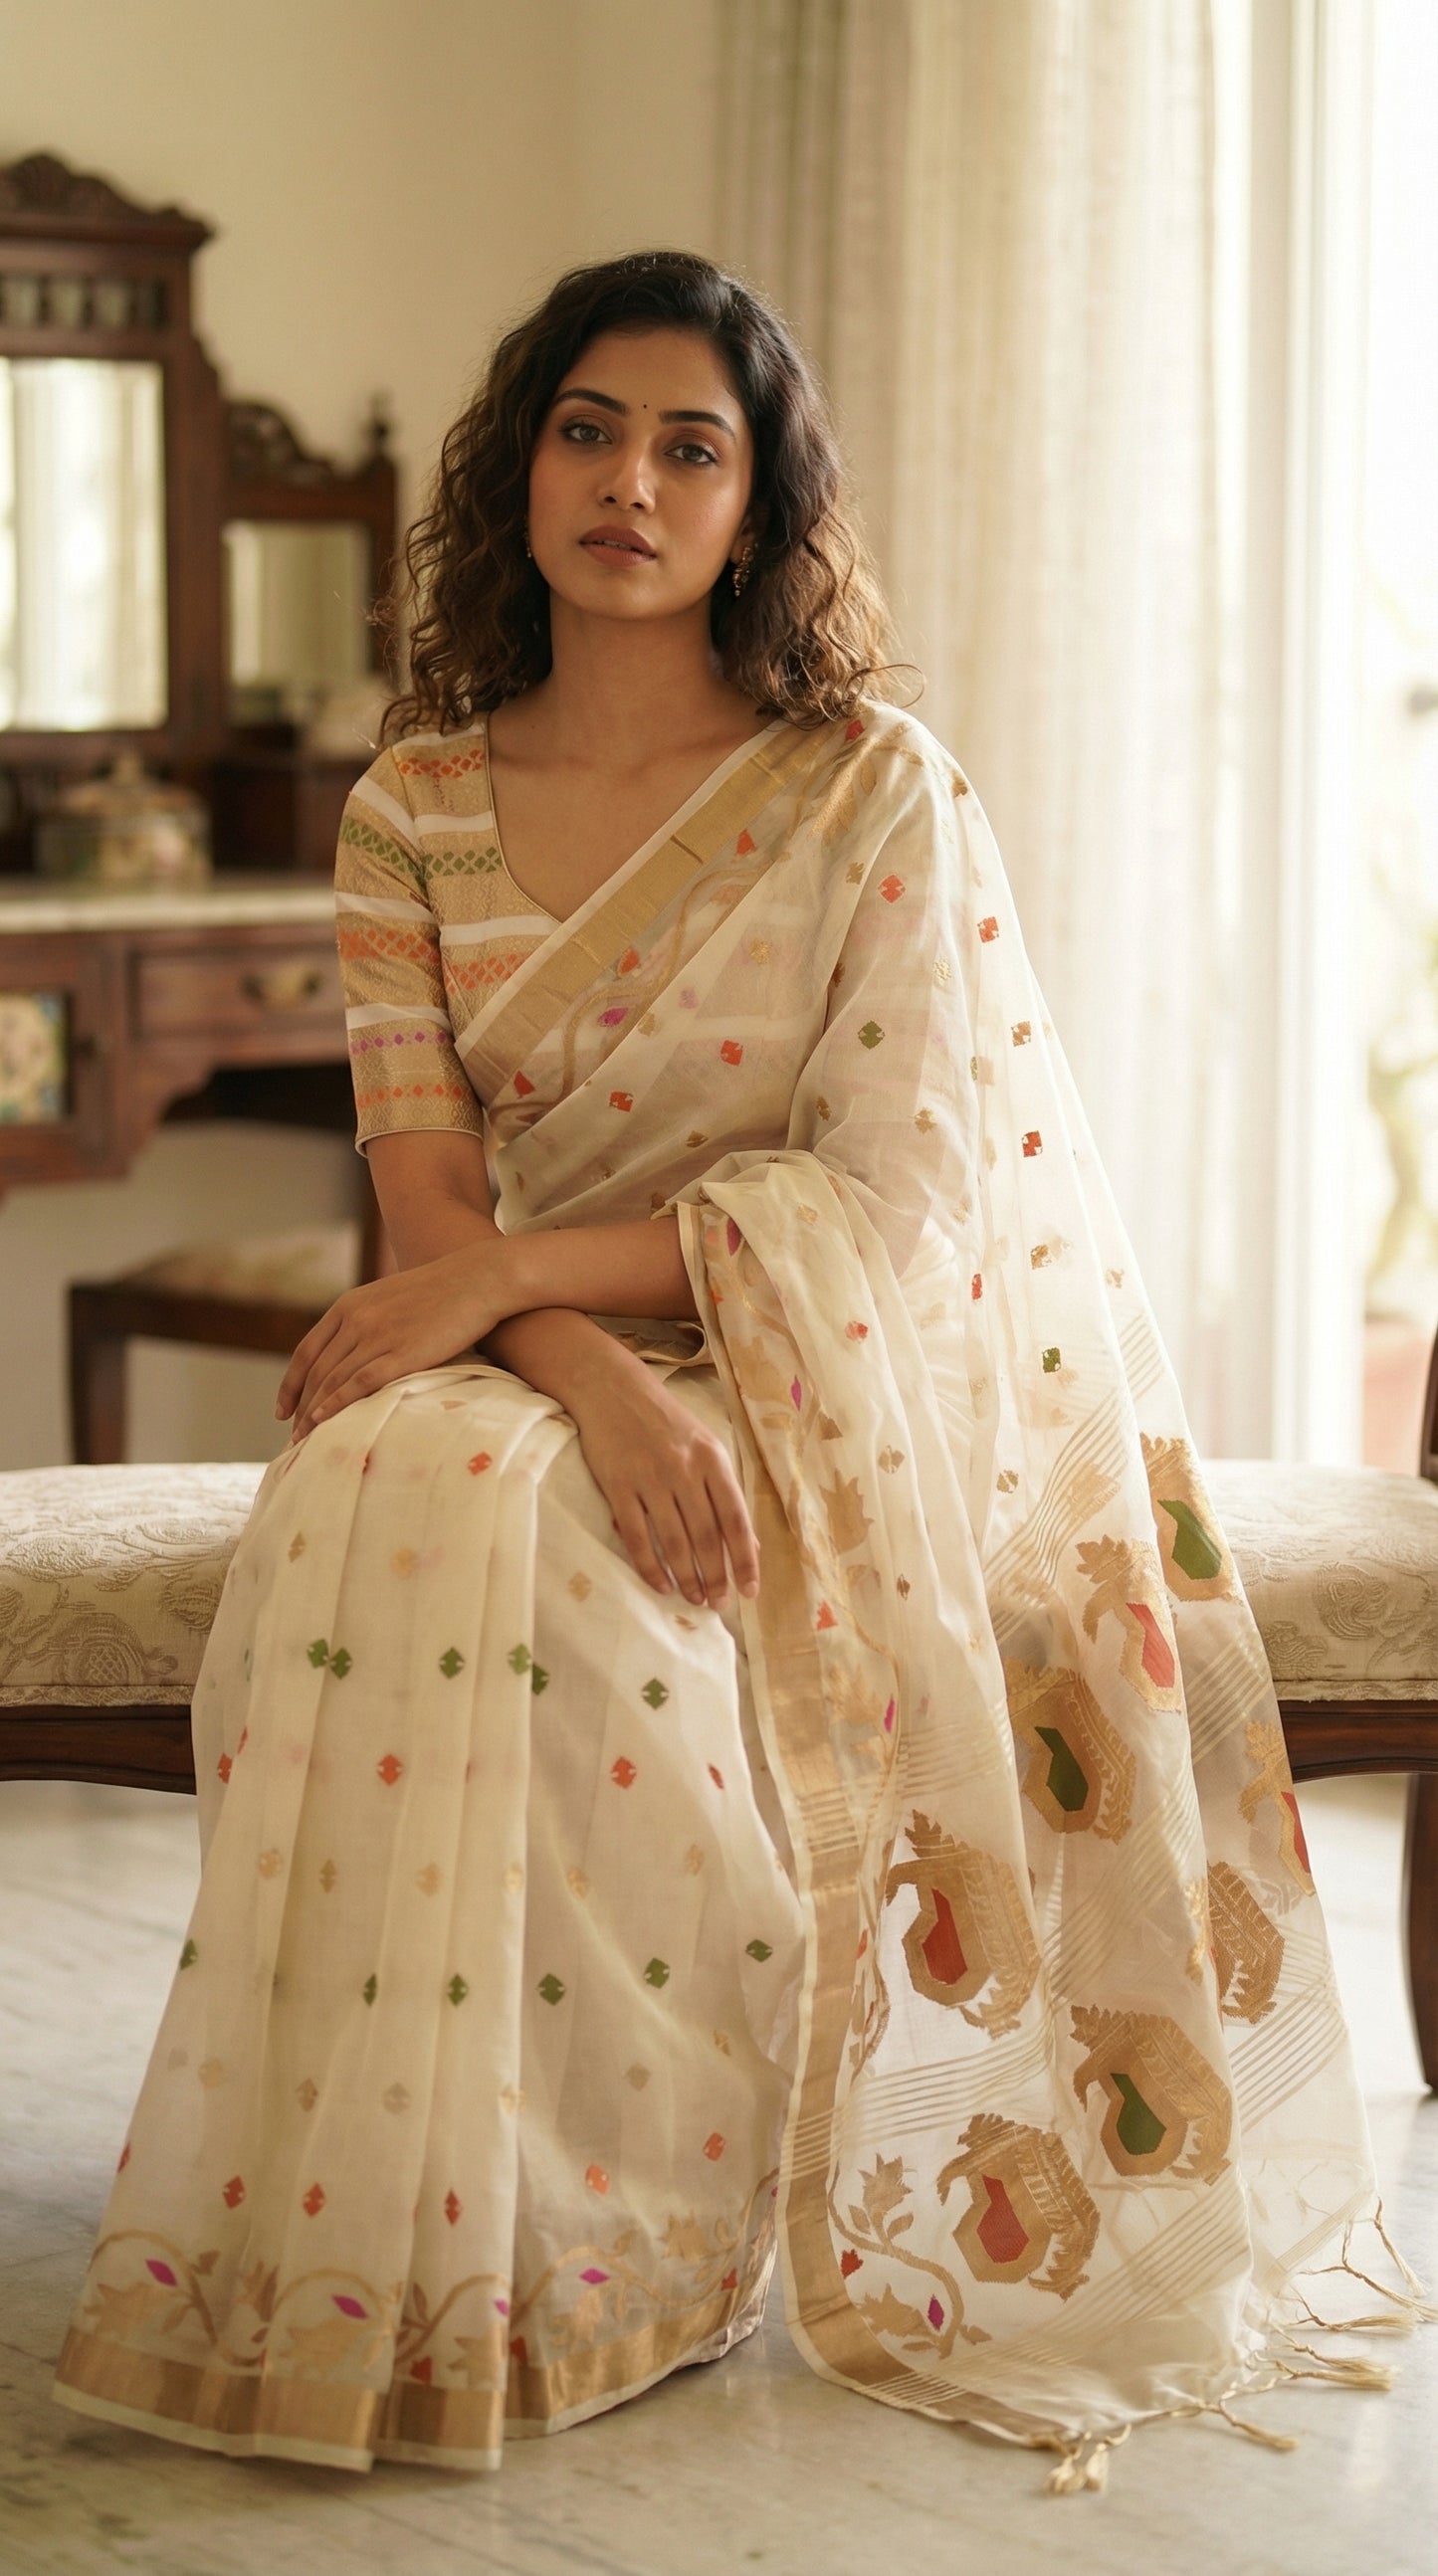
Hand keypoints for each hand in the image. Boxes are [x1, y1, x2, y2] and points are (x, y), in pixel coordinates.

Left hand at [277, 1242, 514, 1438]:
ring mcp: (377, 1336)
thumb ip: (368, 1320)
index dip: (290, 1385)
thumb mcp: (391, 1298)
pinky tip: (323, 1421)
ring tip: (305, 1440)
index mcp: (349, 1305)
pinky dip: (336, 1404)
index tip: (282, 1410)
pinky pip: (358, 1384)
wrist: (478, 1279)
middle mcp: (356, 1320)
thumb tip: (358, 1353)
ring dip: (314, 1413)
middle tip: (292, 1436)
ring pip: (333, 1381)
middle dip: (300, 1407)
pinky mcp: (402, 1353)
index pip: (306, 1352)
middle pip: (317, 1372)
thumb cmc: (442, 1293)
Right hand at [565, 1345, 758, 1609]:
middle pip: (707, 1536)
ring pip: (673, 1541)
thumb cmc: (665, 1422)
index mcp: (713, 1460)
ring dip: (687, 1577)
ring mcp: (650, 1478)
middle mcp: (685, 1470)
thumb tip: (749, 1543)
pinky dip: (650, 1565)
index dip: (745, 1559)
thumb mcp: (705, 1447)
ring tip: (695, 1599)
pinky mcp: (618, 1486)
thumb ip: (725, 1492)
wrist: (613, 1389)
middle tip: (719, 1605)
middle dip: (716, 1577)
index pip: (736, 1519)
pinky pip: (636, 1536)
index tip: (751, 1590)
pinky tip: (661, 1584)